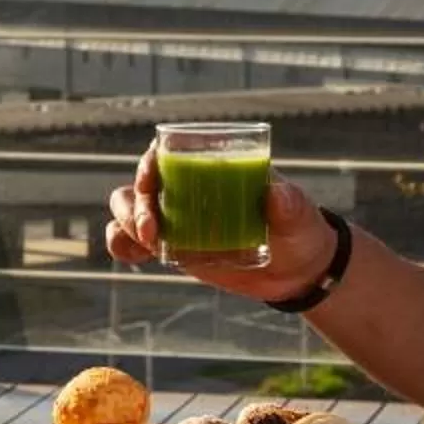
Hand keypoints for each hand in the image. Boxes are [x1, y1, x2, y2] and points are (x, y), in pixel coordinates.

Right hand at [104, 144, 338, 302]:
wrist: (297, 270)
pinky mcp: (172, 245)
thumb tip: (275, 192)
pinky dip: (123, 245)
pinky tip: (133, 257)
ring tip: (148, 245)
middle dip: (135, 204)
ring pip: (128, 209)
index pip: (168, 153)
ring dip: (126, 223)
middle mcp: (187, 187)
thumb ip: (289, 204)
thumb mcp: (299, 215)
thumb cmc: (299, 229)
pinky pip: (133, 241)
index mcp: (212, 167)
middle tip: (153, 233)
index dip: (149, 164)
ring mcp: (176, 217)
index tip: (151, 183)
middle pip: (141, 184)